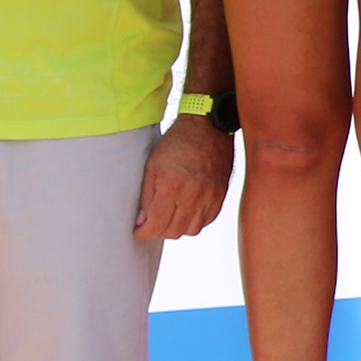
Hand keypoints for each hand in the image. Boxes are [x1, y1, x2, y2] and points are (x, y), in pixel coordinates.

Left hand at [136, 115, 234, 240]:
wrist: (208, 127)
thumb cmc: (178, 142)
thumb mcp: (153, 165)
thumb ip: (146, 196)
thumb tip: (142, 220)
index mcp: (171, 186)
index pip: (156, 225)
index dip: (144, 232)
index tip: (139, 230)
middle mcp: (192, 195)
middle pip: (173, 232)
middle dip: (159, 231)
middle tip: (152, 222)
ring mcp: (209, 197)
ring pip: (191, 231)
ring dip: (177, 228)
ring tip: (170, 217)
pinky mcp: (220, 196)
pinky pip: (206, 221)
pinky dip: (195, 221)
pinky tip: (186, 211)